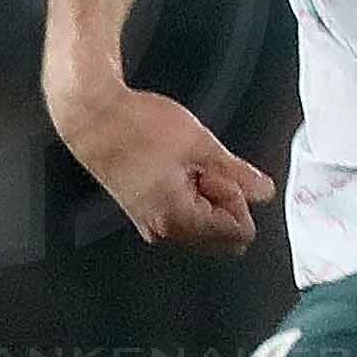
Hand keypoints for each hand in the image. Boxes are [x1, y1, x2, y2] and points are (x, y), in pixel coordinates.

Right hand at [52, 77, 274, 252]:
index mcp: (178, 220)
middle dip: (224, 203)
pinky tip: (173, 170)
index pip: (238, 233)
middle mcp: (163, 232)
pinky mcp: (145, 213)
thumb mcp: (200, 145)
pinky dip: (190, 196)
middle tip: (201, 171)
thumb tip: (263, 192)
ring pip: (204, 228)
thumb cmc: (135, 127)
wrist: (93, 118)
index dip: (236, 197)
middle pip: (223, 238)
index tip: (215, 173)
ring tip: (182, 167)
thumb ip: (238, 174)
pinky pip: (185, 218)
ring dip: (207, 198)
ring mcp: (152, 225)